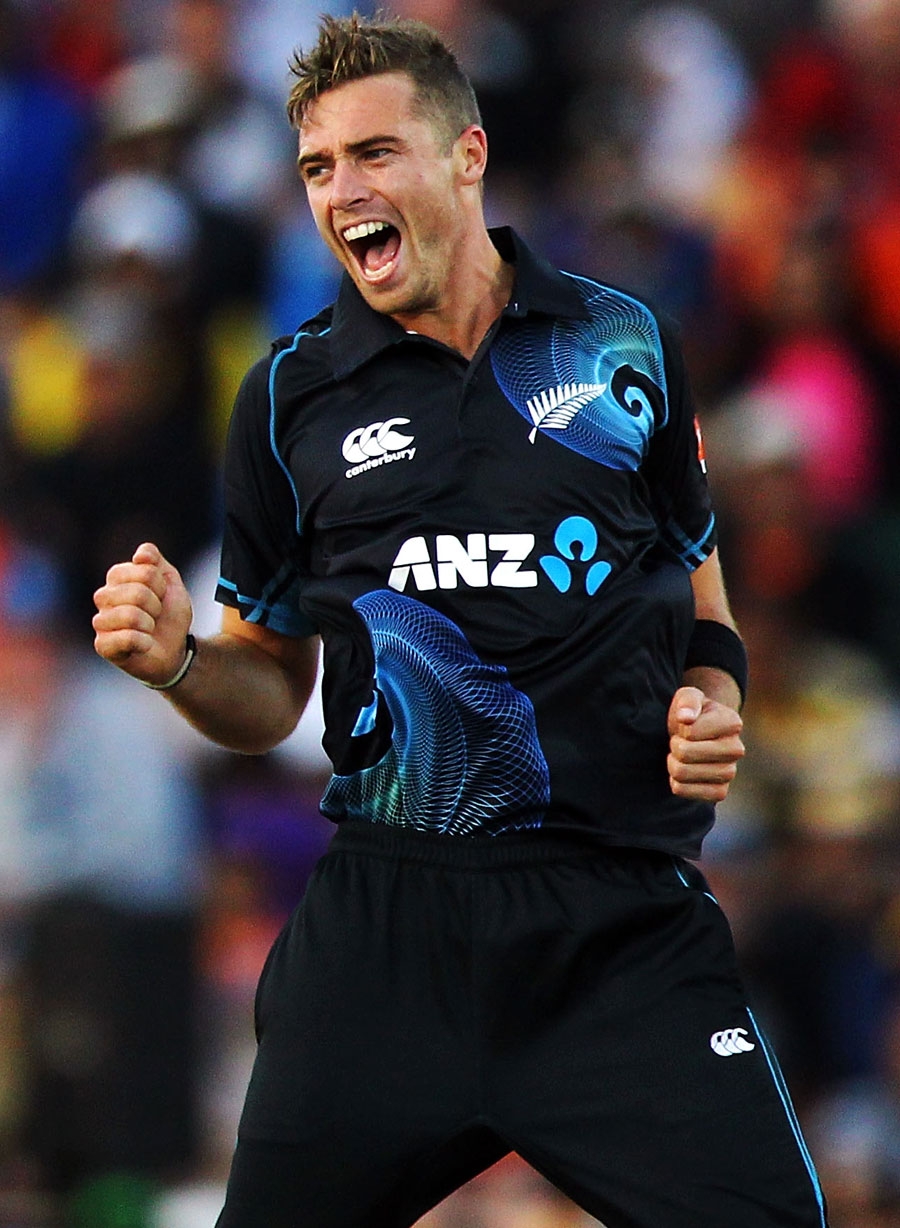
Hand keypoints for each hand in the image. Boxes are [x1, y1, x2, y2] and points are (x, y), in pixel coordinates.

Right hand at [92, 542, 193, 685]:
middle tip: (155, 615)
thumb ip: (156, 562)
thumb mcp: (171, 583)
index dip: (161, 584)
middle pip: (138, 591)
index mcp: (118, 577)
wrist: (174, 650)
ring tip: (148, 629)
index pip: (145, 568)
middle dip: (157, 606)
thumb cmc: (168, 616)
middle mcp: (104, 596)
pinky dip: (144, 643)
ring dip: (150, 624)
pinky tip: (144, 645)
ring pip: (130, 615)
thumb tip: (141, 554)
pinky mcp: (102, 645)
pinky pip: (127, 638)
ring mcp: (101, 620)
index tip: (161, 595)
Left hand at [667, 686, 743, 802]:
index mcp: (733, 722)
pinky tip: (685, 771)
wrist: (697, 737)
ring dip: (672, 763)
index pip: (689, 732)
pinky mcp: (719, 792)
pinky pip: (682, 791)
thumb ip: (688, 702)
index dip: (680, 728)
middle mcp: (737, 750)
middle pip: (684, 754)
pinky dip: (675, 781)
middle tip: (681, 742)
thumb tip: (686, 718)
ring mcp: (730, 773)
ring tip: (682, 755)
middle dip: (674, 746)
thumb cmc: (692, 714)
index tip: (687, 725)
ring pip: (681, 773)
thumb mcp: (688, 697)